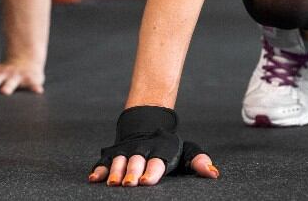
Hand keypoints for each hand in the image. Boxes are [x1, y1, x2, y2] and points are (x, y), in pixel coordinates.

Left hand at [0, 61, 44, 94]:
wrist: (26, 61)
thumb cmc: (2, 73)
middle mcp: (2, 74)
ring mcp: (15, 76)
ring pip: (11, 82)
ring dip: (8, 86)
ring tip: (5, 92)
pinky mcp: (30, 78)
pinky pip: (33, 83)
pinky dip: (35, 87)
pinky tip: (38, 92)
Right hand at [88, 106, 218, 186]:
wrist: (148, 124)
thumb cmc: (169, 146)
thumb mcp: (187, 151)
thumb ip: (198, 161)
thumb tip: (213, 173)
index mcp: (161, 151)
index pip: (157, 162)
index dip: (152, 171)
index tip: (149, 181)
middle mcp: (142, 151)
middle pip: (136, 162)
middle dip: (132, 172)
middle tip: (129, 183)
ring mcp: (126, 151)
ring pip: (119, 161)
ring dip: (115, 171)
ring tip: (113, 183)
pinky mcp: (113, 154)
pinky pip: (104, 161)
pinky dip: (99, 169)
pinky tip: (94, 178)